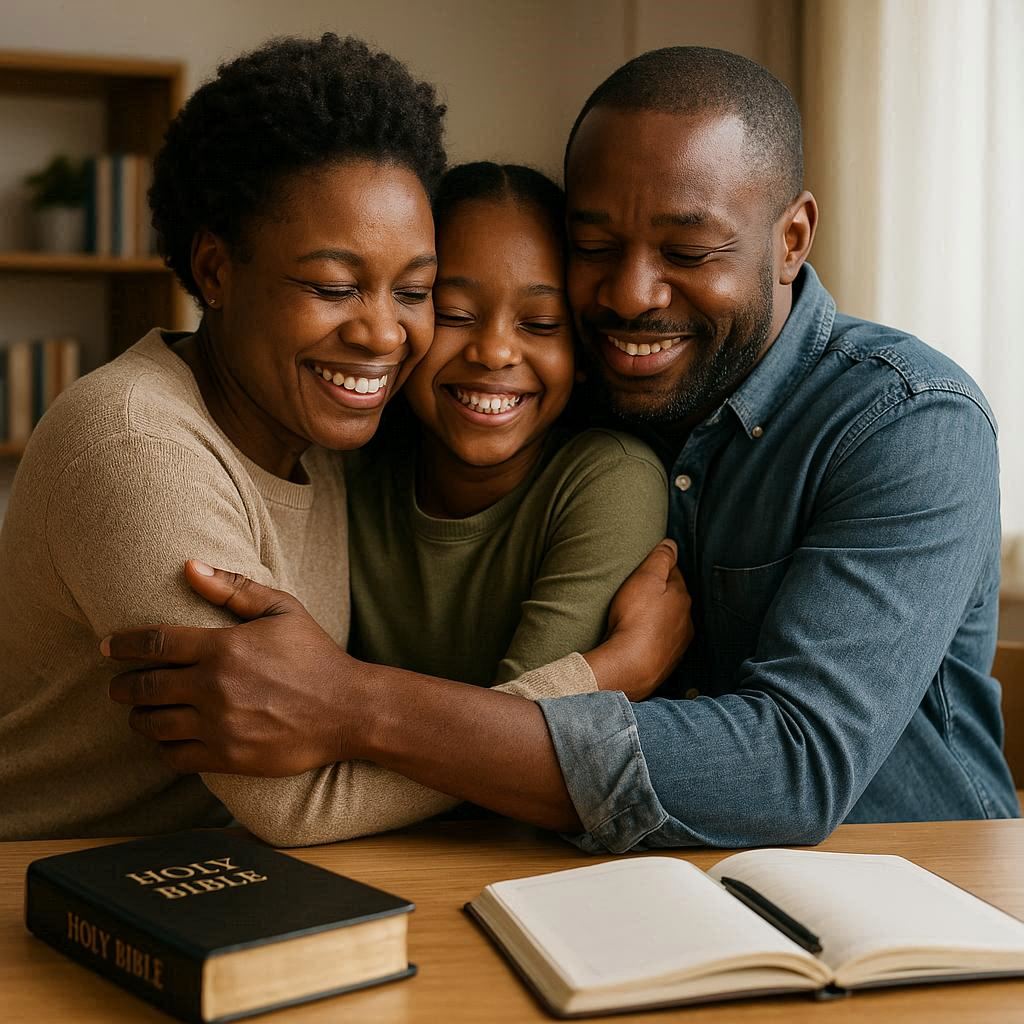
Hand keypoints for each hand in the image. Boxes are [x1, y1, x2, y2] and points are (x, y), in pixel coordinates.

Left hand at [105, 560, 362, 775]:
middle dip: (124, 685)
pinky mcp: (227, 757)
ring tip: (140, 712)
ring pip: (153, 724)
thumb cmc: (315, 655)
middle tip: (120, 684)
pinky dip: (161, 746)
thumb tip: (189, 566)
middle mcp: (214, 687)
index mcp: (223, 647)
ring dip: (138, 717)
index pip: (154, 643)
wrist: (348, 709)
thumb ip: (233, 589)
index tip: (108, 646)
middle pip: (144, 686)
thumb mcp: (282, 610)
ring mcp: (219, 726)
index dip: (123, 644)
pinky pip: (174, 756)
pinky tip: (166, 738)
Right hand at [584, 539, 691, 699]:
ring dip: (656, 618)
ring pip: (669, 622)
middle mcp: (686, 619)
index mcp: (682, 596)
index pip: (673, 573)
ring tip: (635, 616)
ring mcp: (678, 643)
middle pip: (672, 599)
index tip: (644, 569)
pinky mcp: (667, 661)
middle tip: (636, 592)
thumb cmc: (636, 619)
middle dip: (659, 594)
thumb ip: (660, 558)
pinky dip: (652, 638)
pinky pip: (660, 642)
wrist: (630, 666)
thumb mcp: (645, 578)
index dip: (658, 568)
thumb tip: (671, 544)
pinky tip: (638, 639)